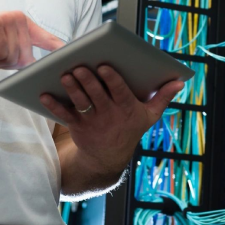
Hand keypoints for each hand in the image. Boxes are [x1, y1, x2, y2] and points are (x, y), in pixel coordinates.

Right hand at [0, 11, 64, 68]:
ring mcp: (8, 20)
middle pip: (26, 56)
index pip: (46, 38)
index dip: (59, 48)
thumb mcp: (2, 54)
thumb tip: (34, 66)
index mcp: (22, 24)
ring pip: (13, 56)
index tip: (75, 55)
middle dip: (5, 61)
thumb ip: (19, 58)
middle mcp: (18, 19)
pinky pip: (1, 52)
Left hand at [40, 65, 183, 170]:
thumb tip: (180, 81)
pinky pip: (63, 115)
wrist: (108, 158)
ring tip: (64, 75)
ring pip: (80, 103)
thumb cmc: (130, 128)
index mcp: (127, 108)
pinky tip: (43, 94)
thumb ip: (163, 97)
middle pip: (96, 95)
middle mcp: (109, 115)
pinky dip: (53, 105)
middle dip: (87, 81)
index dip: (112, 80)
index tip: (105, 66)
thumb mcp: (150, 115)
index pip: (119, 91)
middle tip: (79, 66)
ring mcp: (91, 121)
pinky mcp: (76, 126)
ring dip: (71, 89)